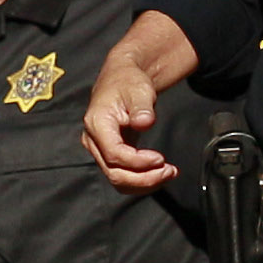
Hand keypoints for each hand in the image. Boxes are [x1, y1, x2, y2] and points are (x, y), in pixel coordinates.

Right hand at [82, 44, 177, 193]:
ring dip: (144, 183)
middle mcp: (93, 140)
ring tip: (168, 173)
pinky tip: (159, 173)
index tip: (160, 159)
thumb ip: (141, 107)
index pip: (114, 154)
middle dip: (144, 178)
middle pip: (114, 173)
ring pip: (118, 180)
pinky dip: (141, 180)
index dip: (138, 162)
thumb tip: (144, 122)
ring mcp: (99, 150)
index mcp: (97, 123)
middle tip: (169, 171)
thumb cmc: (128, 83)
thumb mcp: (139, 90)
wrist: (121, 79)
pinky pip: (123, 176)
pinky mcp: (110, 155)